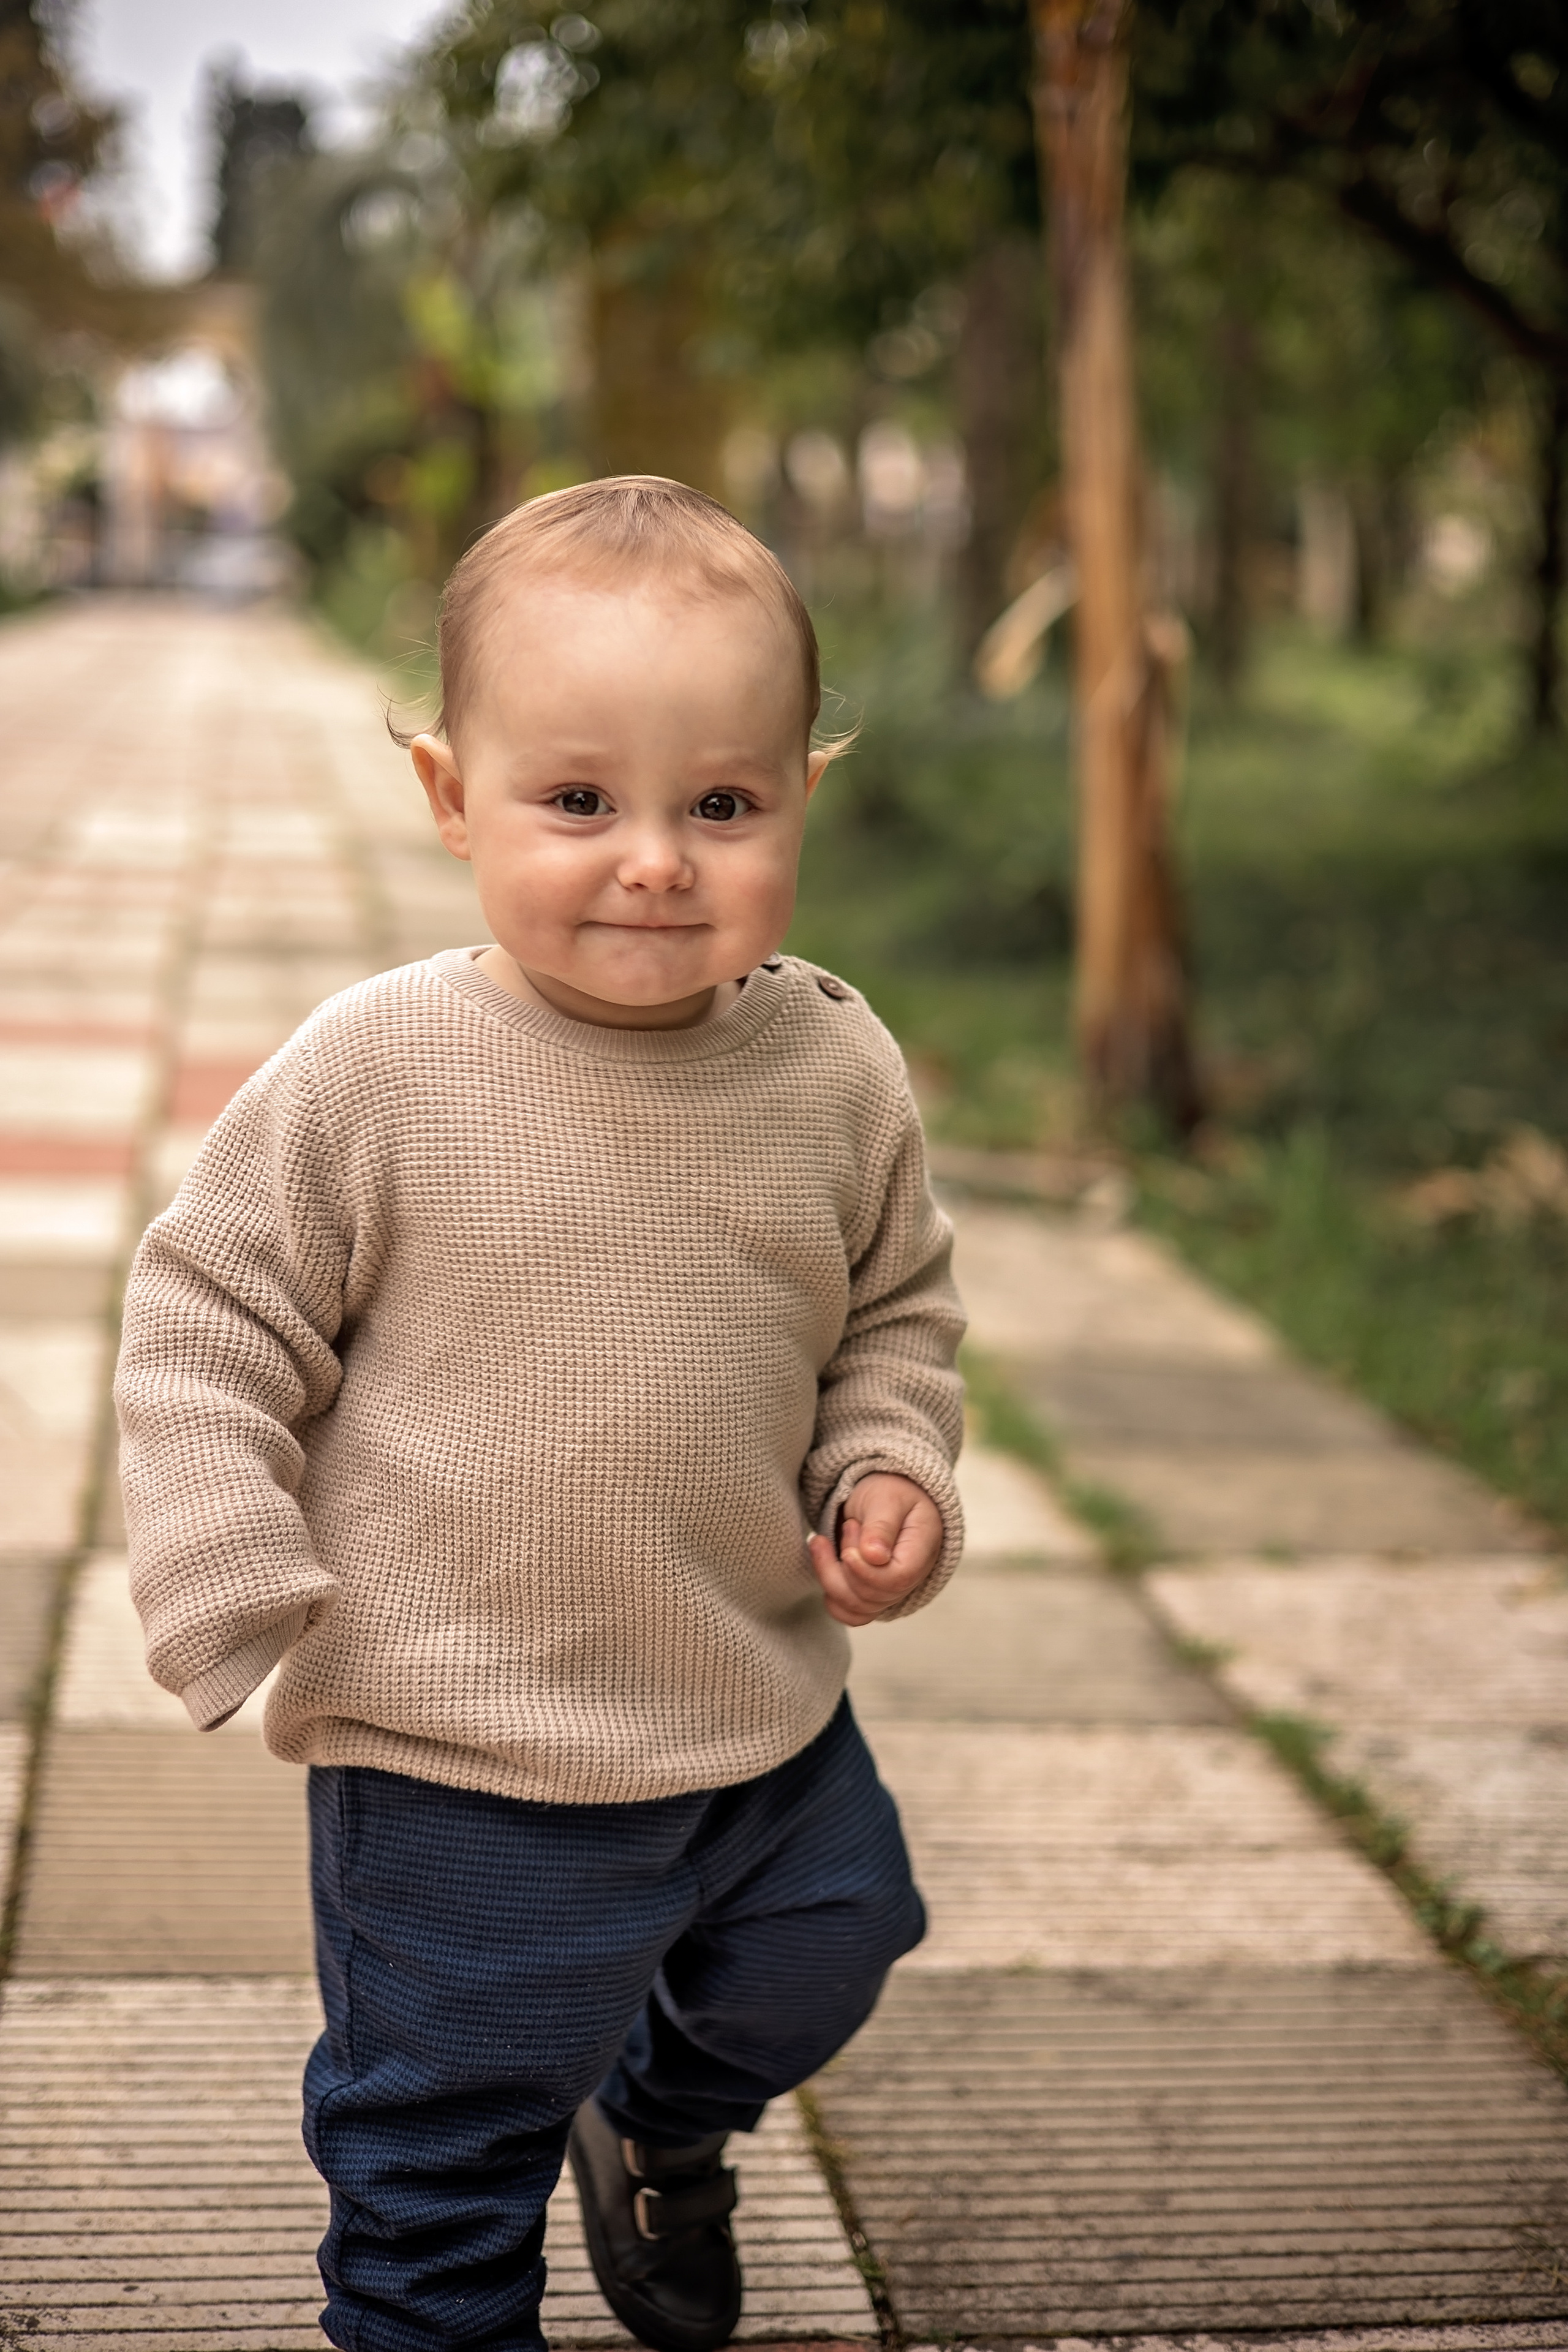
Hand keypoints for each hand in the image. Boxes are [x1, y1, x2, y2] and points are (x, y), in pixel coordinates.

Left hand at [808, 1473, 943, 1626]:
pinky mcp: (873, 1595)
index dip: (864, 1570)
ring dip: (830, 1577)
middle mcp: (911, 1578)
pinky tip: (825, 1565)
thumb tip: (875, 1557)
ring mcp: (892, 1591)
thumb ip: (881, 1526)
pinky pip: (852, 1613)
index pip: (896, 1580)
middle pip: (872, 1597)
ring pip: (857, 1608)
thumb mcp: (886, 1498)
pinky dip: (832, 1597)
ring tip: (825, 1541)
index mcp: (922, 1550)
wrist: (887, 1494)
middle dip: (844, 1565)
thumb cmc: (890, 1491)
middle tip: (848, 1525)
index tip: (848, 1535)